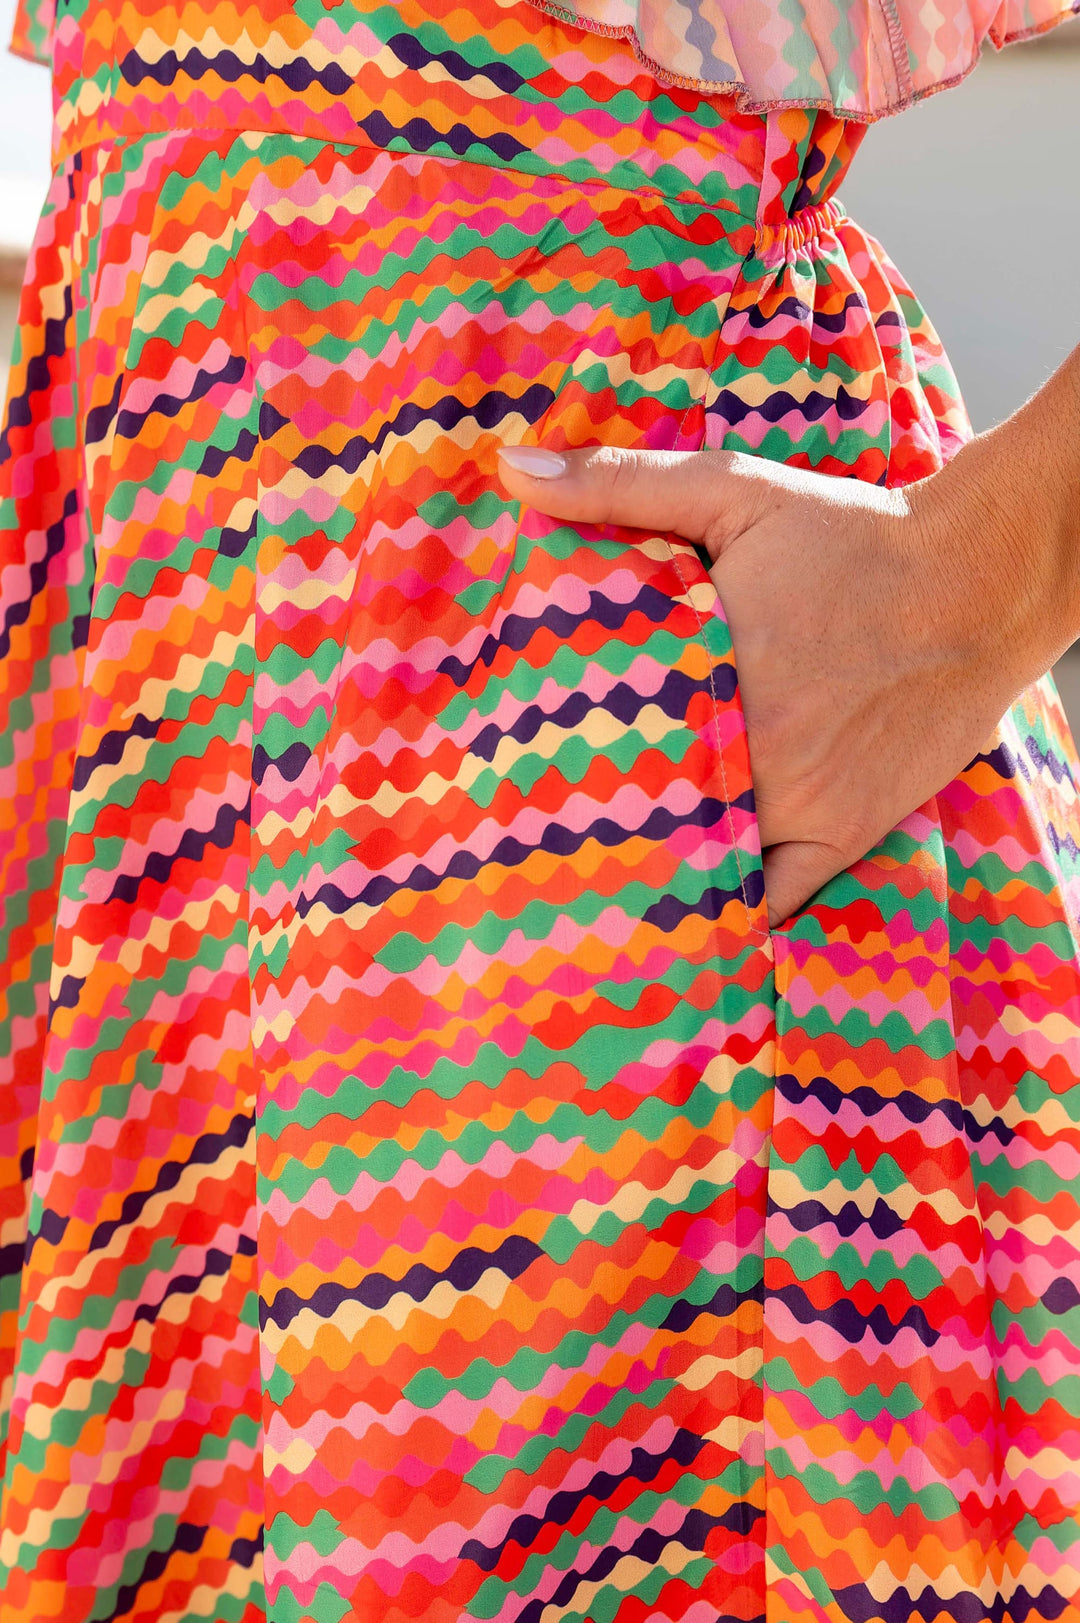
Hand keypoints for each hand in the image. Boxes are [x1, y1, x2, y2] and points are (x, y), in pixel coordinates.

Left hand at [495, 442, 1042, 926]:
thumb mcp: (734, 489)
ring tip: (601, 888)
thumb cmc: (852, 536)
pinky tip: (695, 916)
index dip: (553, 774)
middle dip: (597, 828)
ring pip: (705, 864)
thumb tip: (514, 468)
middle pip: (647, 816)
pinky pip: (781, 898)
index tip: (513, 789)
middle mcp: (754, 752)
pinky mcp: (848, 830)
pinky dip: (740, 910)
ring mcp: (803, 803)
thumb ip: (620, 484)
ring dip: (658, 872)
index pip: (601, 749)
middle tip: (540, 847)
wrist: (983, 578)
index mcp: (711, 674)